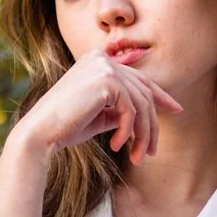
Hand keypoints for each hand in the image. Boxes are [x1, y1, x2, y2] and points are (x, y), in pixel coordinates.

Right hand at [16, 47, 182, 165]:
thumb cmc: (66, 126)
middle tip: (152, 151)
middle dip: (152, 124)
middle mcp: (102, 58)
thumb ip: (120, 109)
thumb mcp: (100, 115)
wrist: (40, 133)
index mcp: (98, 60)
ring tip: (138, 157)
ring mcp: (104, 67)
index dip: (160, 95)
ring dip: (142, 134)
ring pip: (141, 103)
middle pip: (144, 92)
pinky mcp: (105, 81)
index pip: (138, 78)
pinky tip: (116, 147)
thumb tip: (144, 116)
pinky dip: (127, 132)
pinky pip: (130, 110)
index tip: (176, 110)